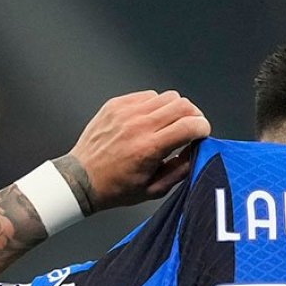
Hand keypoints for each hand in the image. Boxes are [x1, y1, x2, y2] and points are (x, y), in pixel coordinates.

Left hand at [69, 90, 211, 210]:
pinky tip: (151, 120)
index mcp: (149, 148)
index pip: (190, 125)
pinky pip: (148, 95)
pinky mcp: (116, 105)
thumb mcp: (154, 190)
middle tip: (191, 128)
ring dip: (176, 109)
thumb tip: (196, 151)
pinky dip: (156, 105)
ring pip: (167, 96)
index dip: (203, 128)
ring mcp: (126, 112)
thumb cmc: (116, 188)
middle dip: (194, 116)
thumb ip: (180, 170)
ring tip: (170, 124)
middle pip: (182, 105)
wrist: (81, 179)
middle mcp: (139, 126)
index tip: (202, 135)